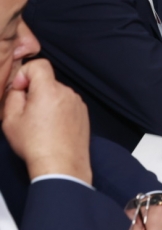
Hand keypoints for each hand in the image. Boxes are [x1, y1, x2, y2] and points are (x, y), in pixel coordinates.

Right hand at [2, 59, 91, 182]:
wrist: (61, 165)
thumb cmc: (36, 145)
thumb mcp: (10, 119)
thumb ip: (13, 96)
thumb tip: (18, 87)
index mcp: (49, 90)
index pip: (40, 64)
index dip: (25, 73)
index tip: (20, 89)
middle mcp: (67, 93)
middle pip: (47, 82)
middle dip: (34, 92)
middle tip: (26, 113)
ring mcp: (77, 103)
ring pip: (57, 94)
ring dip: (47, 102)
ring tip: (40, 124)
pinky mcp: (83, 113)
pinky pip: (67, 104)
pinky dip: (58, 111)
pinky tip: (52, 128)